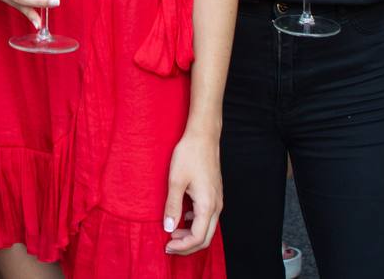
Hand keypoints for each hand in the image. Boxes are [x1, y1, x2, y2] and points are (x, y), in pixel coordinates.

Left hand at [164, 132, 223, 254]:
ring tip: (173, 233)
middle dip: (187, 246)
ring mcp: (217, 200)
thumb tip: (169, 228)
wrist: (203, 136)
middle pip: (205, 238)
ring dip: (191, 235)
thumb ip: (173, 206)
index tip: (166, 246)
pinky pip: (208, 217)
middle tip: (168, 246)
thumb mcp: (176, 181)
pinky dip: (195, 224)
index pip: (198, 238)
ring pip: (207, 228)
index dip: (182, 246)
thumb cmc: (189, 155)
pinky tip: (182, 218)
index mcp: (207, 205)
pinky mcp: (214, 195)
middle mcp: (216, 206)